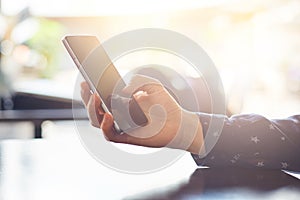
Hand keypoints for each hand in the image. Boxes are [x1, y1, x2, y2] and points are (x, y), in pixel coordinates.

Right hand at [80, 75, 203, 153]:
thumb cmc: (164, 103)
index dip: (89, 89)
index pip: (99, 96)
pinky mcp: (125, 137)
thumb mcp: (151, 84)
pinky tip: (109, 114)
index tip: (85, 78)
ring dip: (93, 109)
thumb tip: (122, 92)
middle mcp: (116, 114)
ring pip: (96, 121)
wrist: (178, 122)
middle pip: (93, 108)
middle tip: (86, 85)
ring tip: (96, 96)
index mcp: (119, 102)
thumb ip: (136, 81)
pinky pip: (109, 134)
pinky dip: (106, 125)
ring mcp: (119, 126)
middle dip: (86, 97)